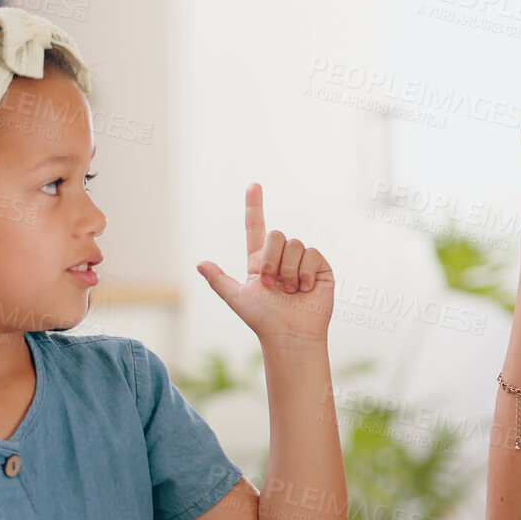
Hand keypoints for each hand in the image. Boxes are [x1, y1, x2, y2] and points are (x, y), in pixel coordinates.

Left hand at [196, 183, 331, 345]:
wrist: (289, 334)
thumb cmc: (263, 320)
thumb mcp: (237, 298)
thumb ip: (219, 280)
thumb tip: (200, 264)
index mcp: (260, 261)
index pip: (256, 227)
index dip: (255, 206)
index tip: (254, 185)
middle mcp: (281, 257)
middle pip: (276, 235)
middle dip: (271, 261)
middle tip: (273, 285)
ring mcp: (302, 261)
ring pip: (294, 244)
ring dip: (288, 271)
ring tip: (290, 291)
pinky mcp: (320, 267)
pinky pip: (312, 254)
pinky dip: (305, 273)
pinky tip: (305, 289)